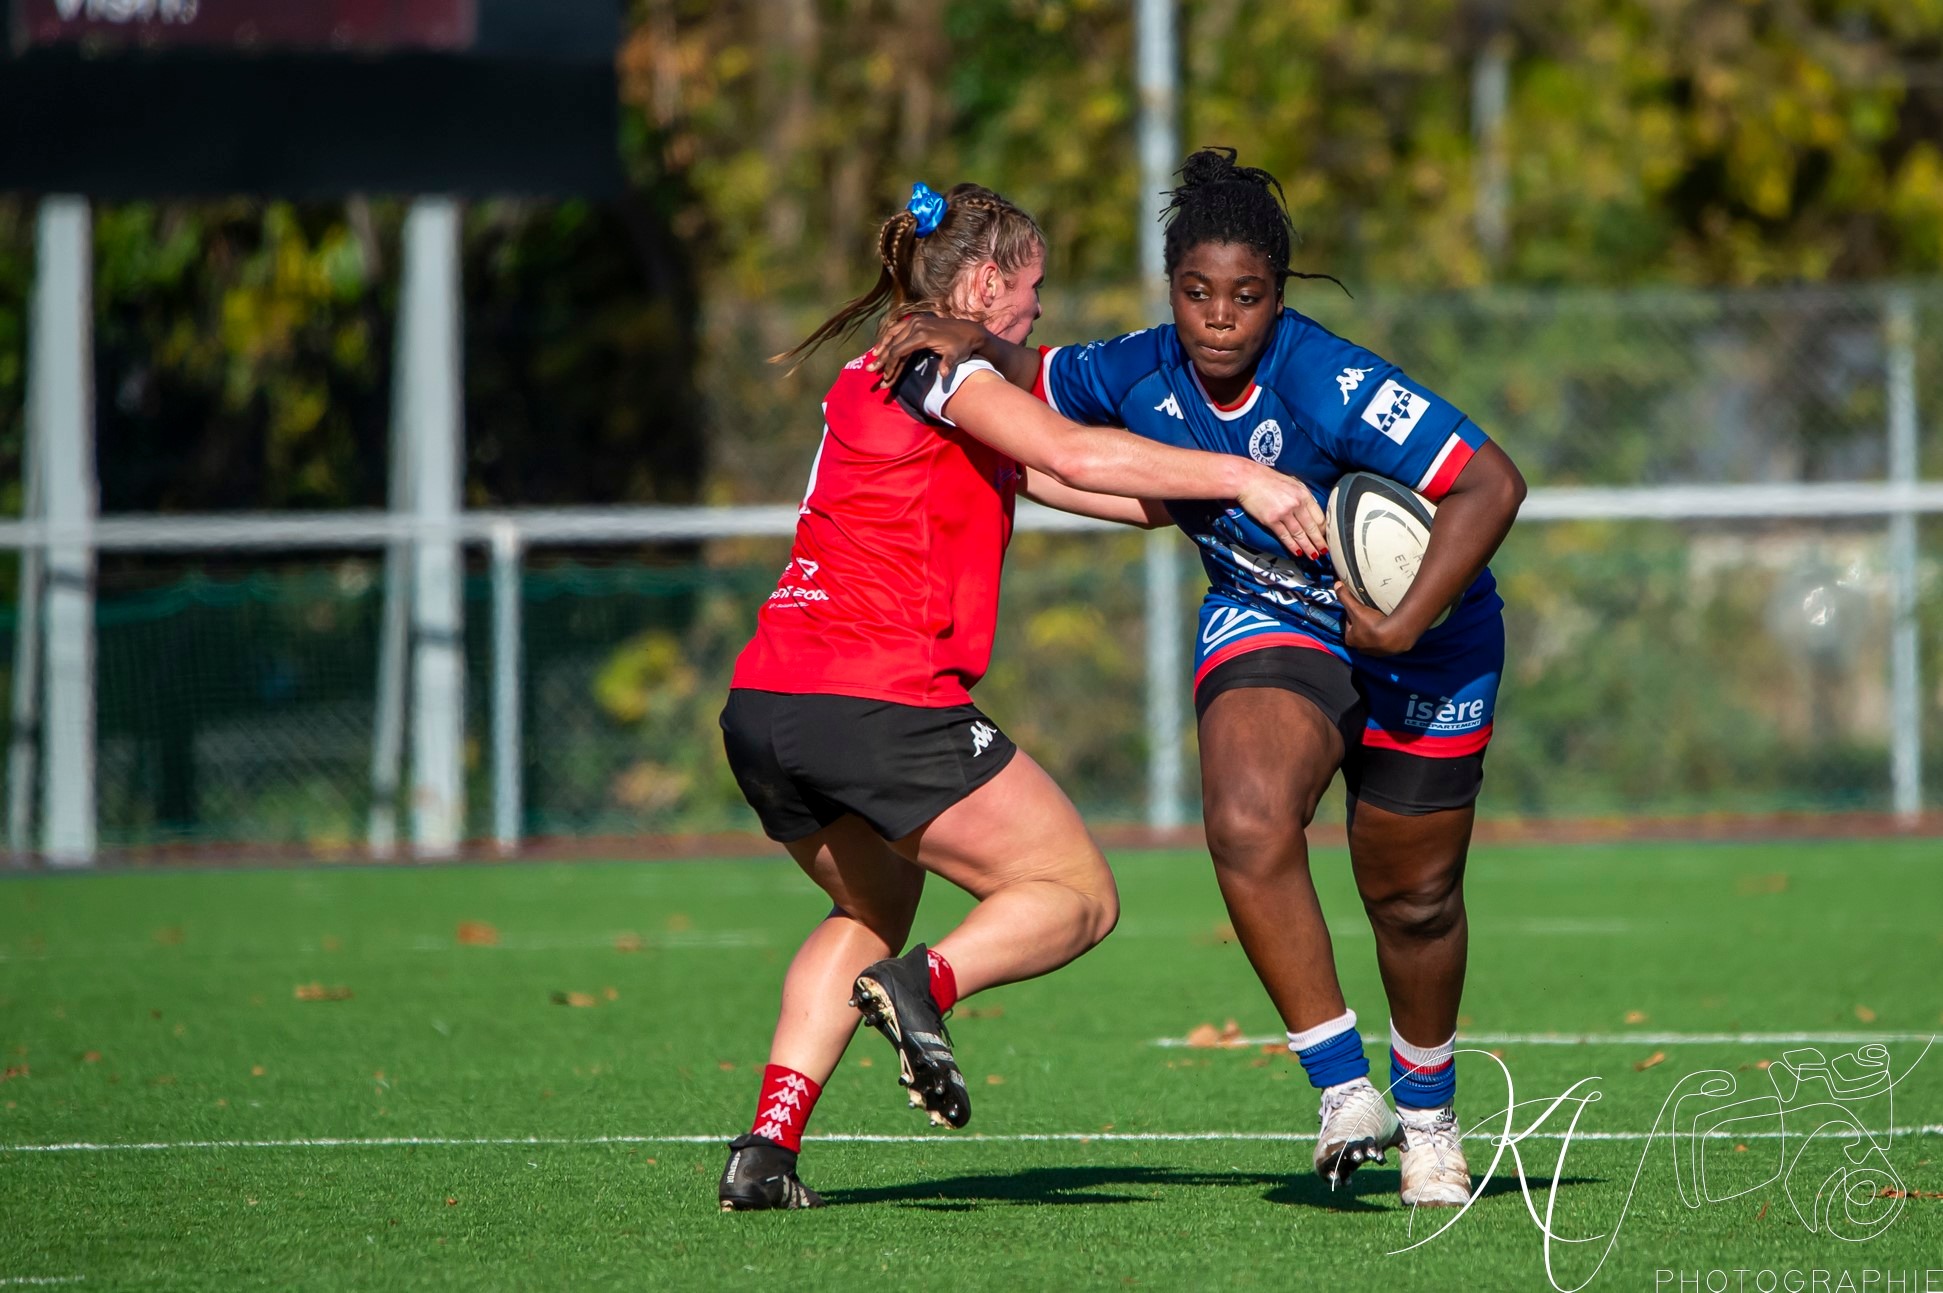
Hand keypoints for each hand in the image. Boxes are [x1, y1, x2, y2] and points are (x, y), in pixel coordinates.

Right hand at [867, 314, 989, 390]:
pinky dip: (888, 337)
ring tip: (873, 360)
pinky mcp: (916, 320)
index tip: (886, 377)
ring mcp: (915, 321)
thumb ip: (947, 364)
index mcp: (922, 335)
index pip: (899, 351)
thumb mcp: (956, 356)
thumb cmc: (961, 346)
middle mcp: (915, 325)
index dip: (891, 365)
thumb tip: (943, 374)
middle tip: (872, 371)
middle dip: (883, 360)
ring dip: (882, 347)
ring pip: (892, 335)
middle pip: (893, 344)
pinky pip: (897, 329)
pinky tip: (881, 346)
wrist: (968, 330)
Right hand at [1234, 465, 1327, 559]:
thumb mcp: (1292, 483)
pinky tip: (1298, 552)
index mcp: (1303, 494)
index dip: (1324, 529)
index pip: (1319, 516)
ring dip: (1308, 547)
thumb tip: (1311, 510)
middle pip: (1312, 528)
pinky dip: (1292, 546)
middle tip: (1325, 551)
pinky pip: (1285, 536)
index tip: (1326, 536)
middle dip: (1319, 542)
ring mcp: (1284, 513)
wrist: (1247, 479)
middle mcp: (1296, 504)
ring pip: (1300, 534)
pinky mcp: (1271, 520)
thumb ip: (1303, 496)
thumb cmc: (1268, 480)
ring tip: (1313, 556)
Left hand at [1334, 580, 1421, 656]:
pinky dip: (1387, 632)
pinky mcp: (1388, 651)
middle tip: (1372, 611)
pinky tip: (1391, 624)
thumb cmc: (1371, 623)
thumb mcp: (1356, 608)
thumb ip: (1345, 597)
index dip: (1354, 613)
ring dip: (1376, 627)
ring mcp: (1375, 652)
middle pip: (1361, 630)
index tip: (1360, 606)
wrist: (1395, 635)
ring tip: (1382, 616)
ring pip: (1373, 635)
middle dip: (1365, 622)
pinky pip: (1385, 639)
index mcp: (1350, 639)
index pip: (1349, 622)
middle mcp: (1361, 648)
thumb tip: (1336, 585)